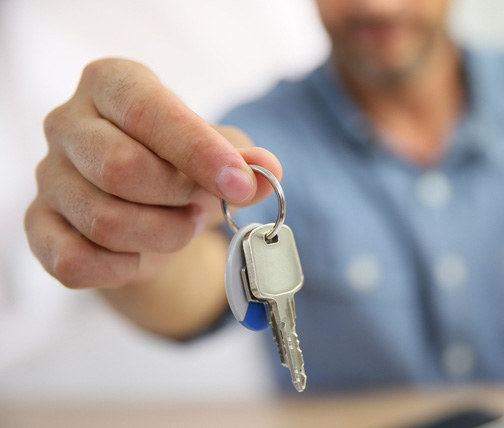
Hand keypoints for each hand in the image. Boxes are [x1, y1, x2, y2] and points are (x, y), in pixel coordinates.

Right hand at [25, 58, 281, 289]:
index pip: (148, 112)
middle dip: (178, 198)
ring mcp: (48, 176)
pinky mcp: (39, 226)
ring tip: (181, 226)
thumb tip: (266, 170)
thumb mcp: (222, 155)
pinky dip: (121, 269)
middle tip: (200, 206)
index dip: (198, 152)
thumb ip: (244, 160)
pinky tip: (140, 256)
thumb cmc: (184, 167)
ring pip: (103, 221)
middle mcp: (67, 123)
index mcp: (111, 83)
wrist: (150, 207)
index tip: (240, 184)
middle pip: (120, 168)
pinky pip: (73, 262)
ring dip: (161, 235)